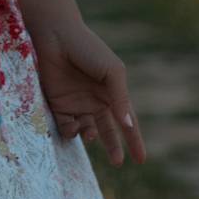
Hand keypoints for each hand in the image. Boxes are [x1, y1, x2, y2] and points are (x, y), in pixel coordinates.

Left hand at [30, 19, 145, 166]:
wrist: (56, 35)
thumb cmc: (89, 49)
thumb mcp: (112, 72)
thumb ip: (120, 99)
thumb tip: (127, 125)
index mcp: (112, 93)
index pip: (127, 121)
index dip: (134, 140)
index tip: (141, 160)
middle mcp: (95, 100)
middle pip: (107, 131)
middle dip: (113, 147)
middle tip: (117, 163)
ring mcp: (76, 103)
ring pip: (86, 131)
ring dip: (89, 136)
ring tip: (90, 134)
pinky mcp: (57, 104)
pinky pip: (66, 126)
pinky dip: (71, 131)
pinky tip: (74, 126)